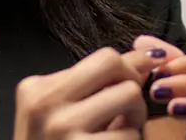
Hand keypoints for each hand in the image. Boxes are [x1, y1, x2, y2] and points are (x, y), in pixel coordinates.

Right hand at [14, 46, 168, 138]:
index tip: (142, 77)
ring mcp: (61, 129)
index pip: (103, 58)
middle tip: (126, 112)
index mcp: (37, 89)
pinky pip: (130, 136)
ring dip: (134, 121)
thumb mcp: (65, 114)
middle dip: (132, 85)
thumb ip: (100, 84)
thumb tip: (148, 55)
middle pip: (116, 66)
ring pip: (129, 97)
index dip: (130, 70)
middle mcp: (44, 104)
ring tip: (117, 137)